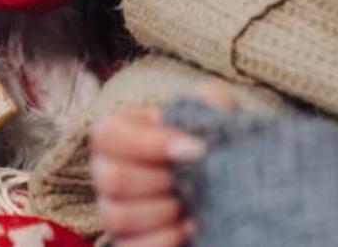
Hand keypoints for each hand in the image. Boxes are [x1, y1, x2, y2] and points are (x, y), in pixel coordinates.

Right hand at [90, 83, 238, 246]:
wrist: (230, 186)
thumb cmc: (212, 145)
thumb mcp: (214, 115)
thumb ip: (205, 104)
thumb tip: (193, 128)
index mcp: (119, 133)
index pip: (106, 134)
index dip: (149, 144)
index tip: (194, 149)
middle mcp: (106, 171)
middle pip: (110, 178)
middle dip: (159, 180)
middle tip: (191, 179)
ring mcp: (113, 211)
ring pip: (116, 216)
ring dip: (163, 211)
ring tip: (191, 203)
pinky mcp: (127, 242)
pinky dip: (165, 239)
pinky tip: (191, 226)